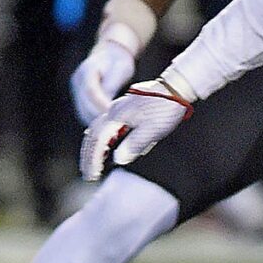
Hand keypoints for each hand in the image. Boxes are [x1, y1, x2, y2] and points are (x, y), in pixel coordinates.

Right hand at [69, 0, 157, 123]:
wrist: (109, 53)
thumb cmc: (118, 60)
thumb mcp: (120, 69)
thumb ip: (112, 86)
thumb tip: (109, 107)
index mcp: (87, 71)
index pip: (91, 92)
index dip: (101, 106)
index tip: (113, 117)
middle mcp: (77, 82)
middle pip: (84, 106)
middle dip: (100, 118)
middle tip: (117, 127)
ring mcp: (76, 91)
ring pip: (83, 114)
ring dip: (97, 122)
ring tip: (114, 129)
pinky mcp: (79, 99)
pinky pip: (85, 114)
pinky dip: (95, 121)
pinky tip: (108, 125)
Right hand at [80, 72, 194, 181]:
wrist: (175, 88)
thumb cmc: (166, 109)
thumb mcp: (152, 130)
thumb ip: (134, 144)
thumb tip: (118, 159)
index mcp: (117, 116)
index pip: (98, 140)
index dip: (93, 159)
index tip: (93, 174)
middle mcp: (113, 111)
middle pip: (91, 134)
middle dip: (87, 155)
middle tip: (87, 174)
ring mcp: (117, 109)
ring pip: (95, 129)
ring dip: (91, 147)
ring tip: (90, 163)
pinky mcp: (124, 109)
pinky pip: (104, 125)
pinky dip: (99, 139)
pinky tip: (104, 146)